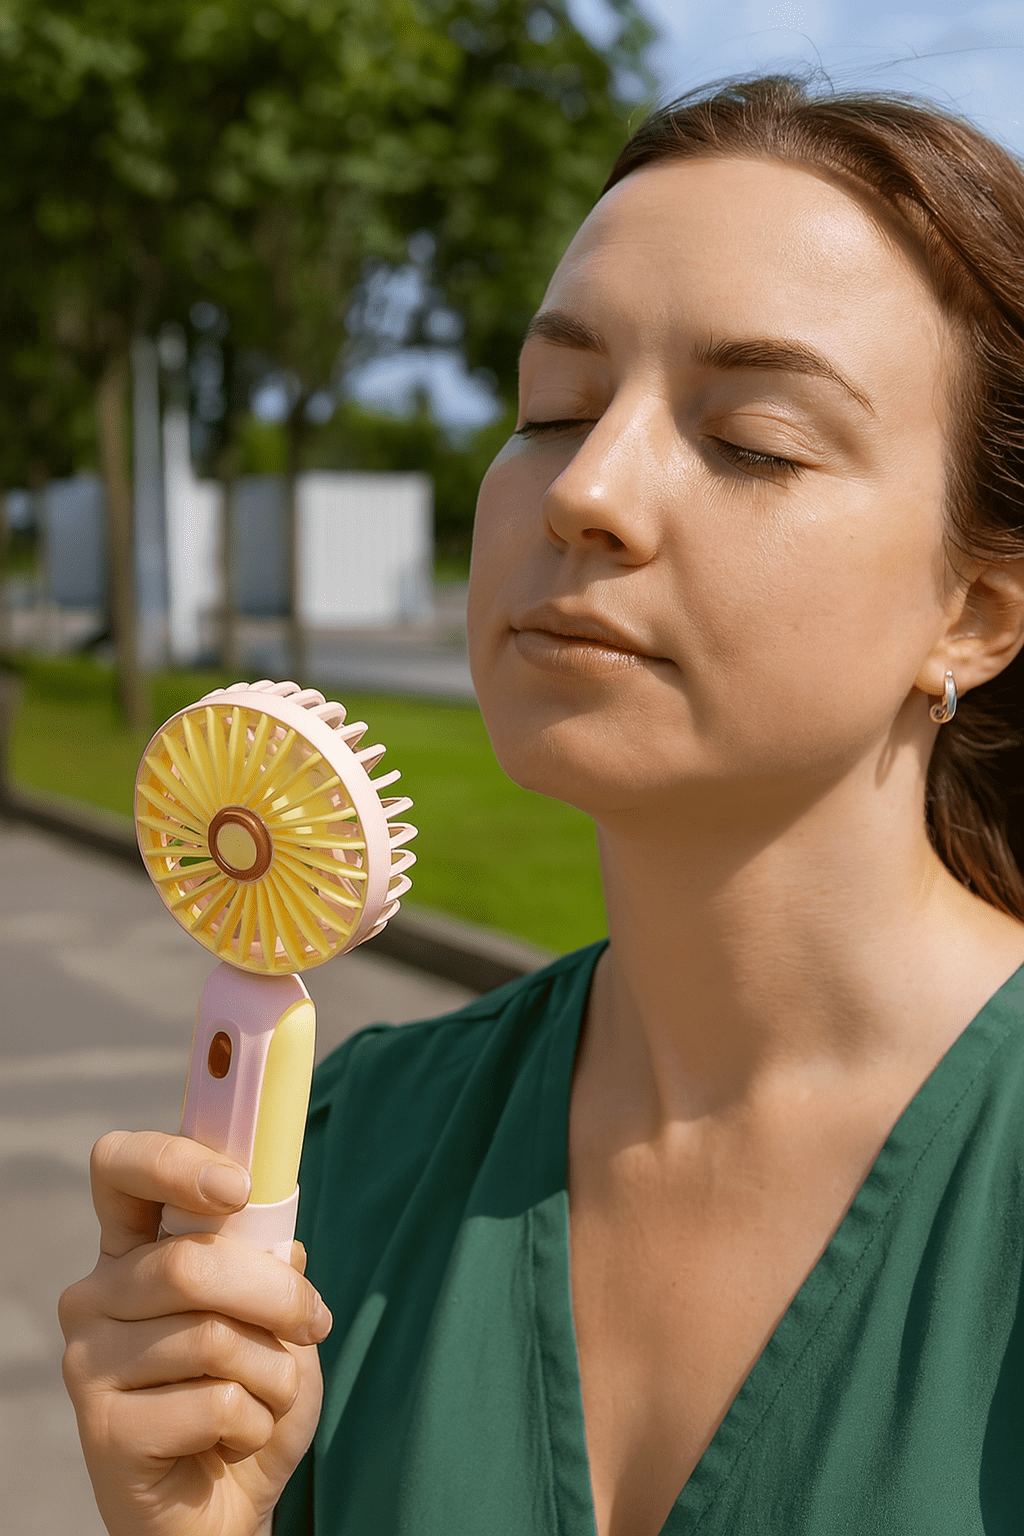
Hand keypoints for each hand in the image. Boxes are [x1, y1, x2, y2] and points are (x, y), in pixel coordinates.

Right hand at [59, 1130, 330, 1535]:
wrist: (223, 1509)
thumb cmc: (248, 1399)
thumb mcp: (276, 1320)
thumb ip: (270, 1267)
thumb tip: (283, 1244)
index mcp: (132, 1250)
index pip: (118, 1167)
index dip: (173, 1162)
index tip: (238, 1188)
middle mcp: (95, 1296)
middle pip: (191, 1264)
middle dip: (277, 1297)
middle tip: (313, 1324)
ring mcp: (88, 1362)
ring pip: (213, 1337)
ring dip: (273, 1372)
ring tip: (266, 1397)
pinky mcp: (101, 1429)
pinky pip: (214, 1402)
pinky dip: (255, 1422)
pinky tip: (235, 1439)